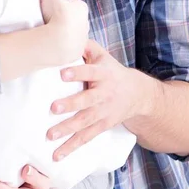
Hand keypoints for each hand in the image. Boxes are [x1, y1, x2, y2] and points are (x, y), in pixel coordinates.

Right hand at [29, 0, 89, 64]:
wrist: (59, 40)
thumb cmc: (57, 14)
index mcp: (81, 7)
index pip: (72, 4)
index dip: (62, 6)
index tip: (52, 9)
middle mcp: (86, 22)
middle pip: (74, 19)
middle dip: (65, 20)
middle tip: (50, 22)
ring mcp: (83, 37)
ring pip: (73, 34)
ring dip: (64, 34)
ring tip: (50, 35)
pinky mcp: (78, 50)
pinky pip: (70, 47)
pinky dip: (64, 46)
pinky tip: (54, 45)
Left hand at [47, 40, 152, 159]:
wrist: (137, 94)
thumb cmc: (111, 70)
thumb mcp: (102, 55)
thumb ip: (85, 45)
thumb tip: (67, 33)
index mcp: (104, 74)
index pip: (90, 71)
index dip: (77, 73)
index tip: (62, 74)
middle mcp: (104, 94)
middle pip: (87, 100)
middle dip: (71, 104)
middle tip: (54, 108)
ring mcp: (104, 112)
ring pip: (85, 122)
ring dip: (67, 129)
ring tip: (50, 135)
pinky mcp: (102, 126)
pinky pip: (86, 138)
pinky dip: (72, 147)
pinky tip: (57, 155)